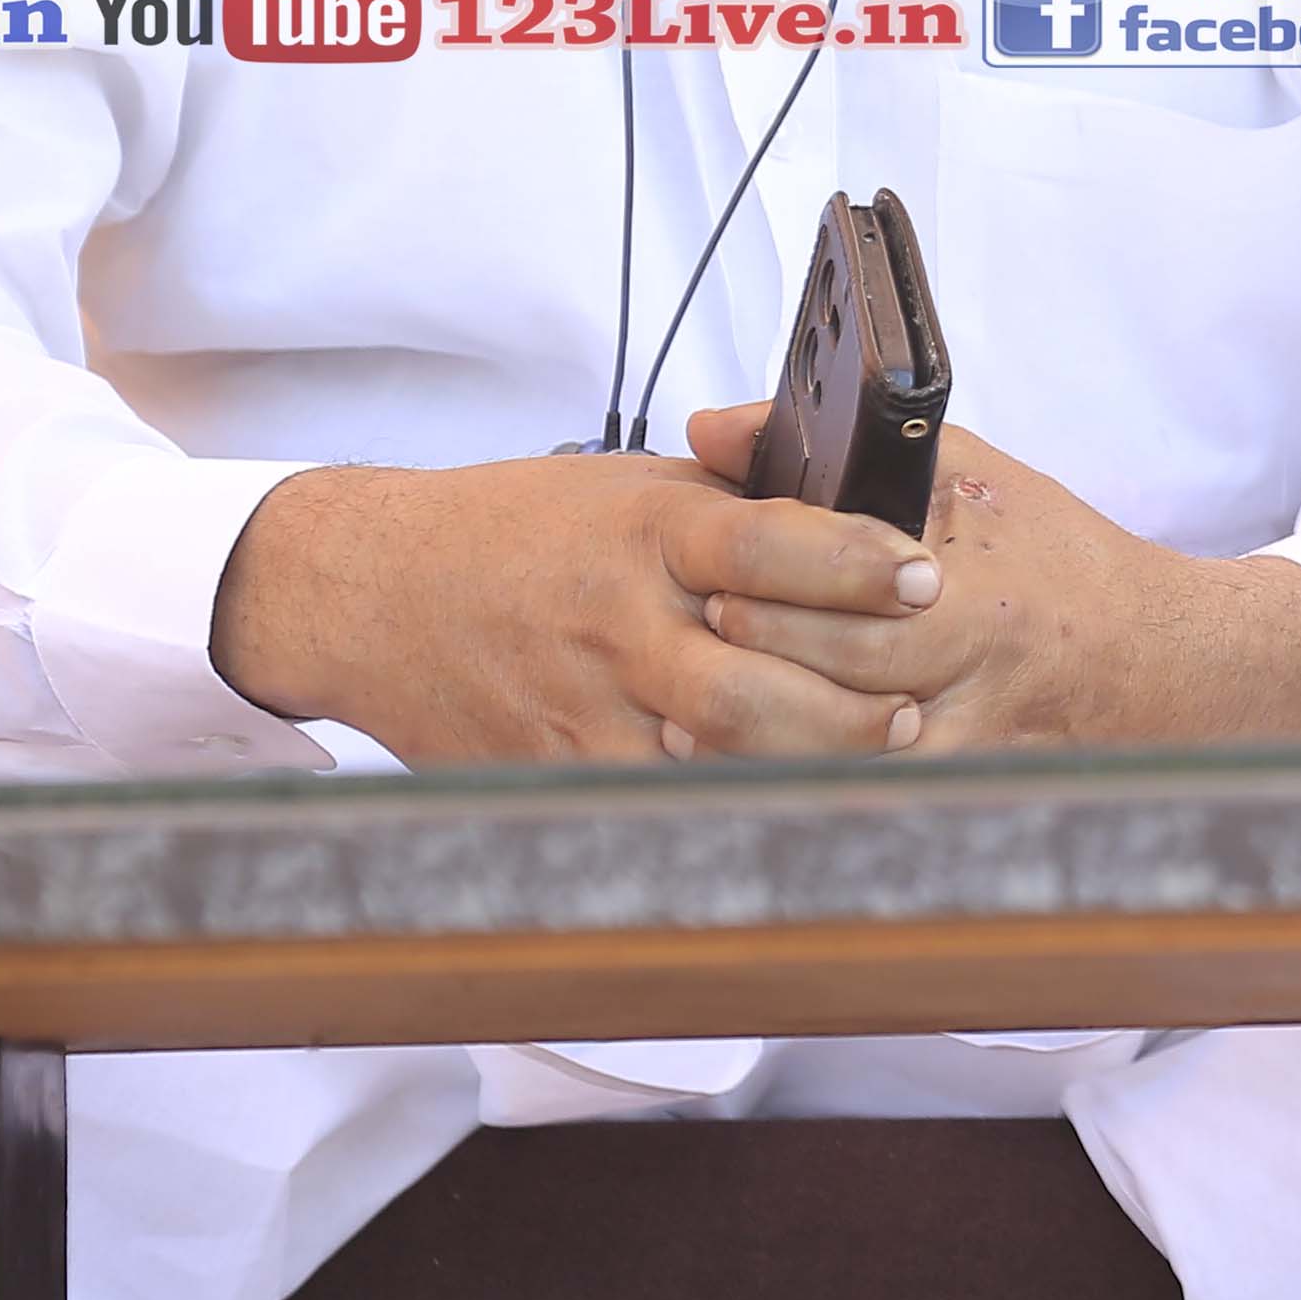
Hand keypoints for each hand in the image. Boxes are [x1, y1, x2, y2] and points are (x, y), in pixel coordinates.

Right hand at [211, 451, 948, 766]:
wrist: (376, 589)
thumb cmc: (518, 530)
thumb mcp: (630, 488)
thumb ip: (732, 504)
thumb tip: (857, 504)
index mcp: (645, 532)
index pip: (766, 546)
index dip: (853, 565)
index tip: (923, 577)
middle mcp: (618, 622)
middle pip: (747, 683)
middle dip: (843, 705)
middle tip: (908, 704)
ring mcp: (583, 707)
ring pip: (706, 757)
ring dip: (797, 766)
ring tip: (870, 758)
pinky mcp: (553, 769)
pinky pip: (652, 801)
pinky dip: (722, 809)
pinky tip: (782, 811)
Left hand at [682, 404, 1300, 747]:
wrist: (1156, 657)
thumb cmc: (1058, 554)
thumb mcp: (966, 472)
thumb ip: (846, 446)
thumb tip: (712, 427)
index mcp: (977, 583)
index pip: (858, 594)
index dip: (776, 594)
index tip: (711, 585)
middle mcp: (976, 665)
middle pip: (846, 677)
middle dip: (759, 659)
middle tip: (690, 640)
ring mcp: (971, 737)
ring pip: (852, 752)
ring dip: (769, 738)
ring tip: (692, 718)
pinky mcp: (965, 784)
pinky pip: (876, 795)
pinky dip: (811, 782)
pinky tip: (752, 770)